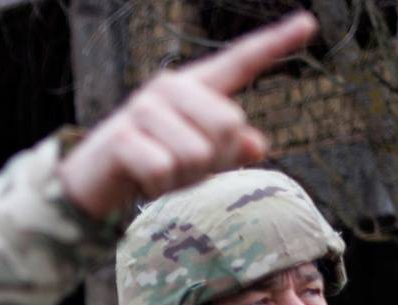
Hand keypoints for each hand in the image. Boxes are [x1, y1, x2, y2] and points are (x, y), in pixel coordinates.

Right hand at [58, 12, 318, 218]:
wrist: (89, 183)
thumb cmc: (148, 164)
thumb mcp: (194, 157)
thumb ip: (227, 149)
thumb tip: (257, 146)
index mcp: (193, 88)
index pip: (240, 62)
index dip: (275, 44)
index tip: (308, 24)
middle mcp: (169, 88)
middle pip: (228, 125)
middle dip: (213, 161)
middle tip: (184, 171)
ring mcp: (144, 110)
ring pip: (196, 153)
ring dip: (183, 180)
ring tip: (161, 176)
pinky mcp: (123, 136)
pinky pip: (165, 169)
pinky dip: (159, 188)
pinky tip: (143, 183)